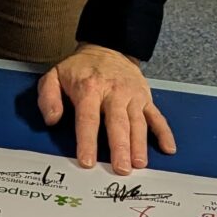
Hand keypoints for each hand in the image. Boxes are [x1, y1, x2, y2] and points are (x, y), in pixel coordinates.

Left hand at [37, 45, 175, 174]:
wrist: (108, 48)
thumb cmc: (80, 69)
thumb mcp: (54, 76)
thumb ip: (48, 98)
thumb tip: (52, 120)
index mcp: (90, 88)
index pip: (88, 118)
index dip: (88, 141)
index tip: (87, 161)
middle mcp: (114, 92)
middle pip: (117, 123)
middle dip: (120, 147)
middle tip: (121, 168)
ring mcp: (133, 96)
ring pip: (138, 122)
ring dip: (140, 144)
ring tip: (139, 164)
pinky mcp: (146, 98)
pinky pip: (157, 116)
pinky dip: (164, 133)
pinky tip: (168, 149)